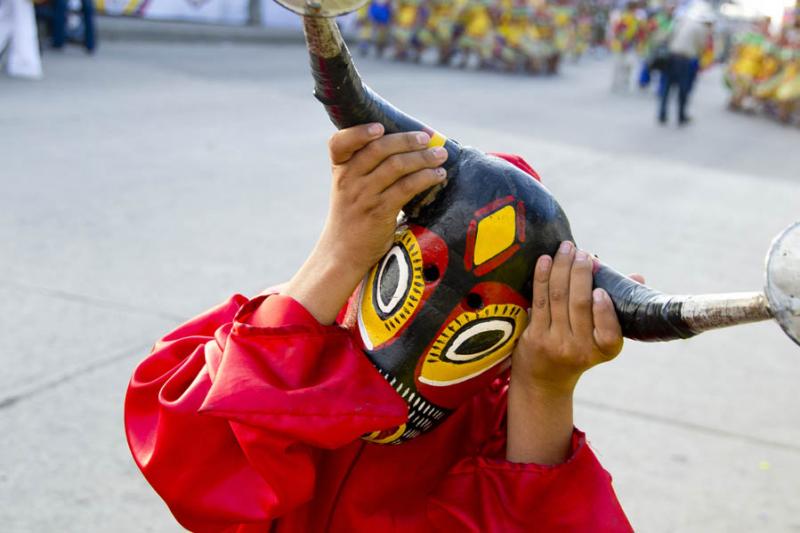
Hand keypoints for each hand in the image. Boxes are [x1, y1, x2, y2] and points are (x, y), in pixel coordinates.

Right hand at [284, 124, 447, 324]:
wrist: (342, 253)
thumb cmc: (352, 217)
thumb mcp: (348, 188)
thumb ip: (365, 168)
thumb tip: (406, 146)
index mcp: (339, 170)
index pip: (338, 143)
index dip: (358, 132)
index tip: (379, 127)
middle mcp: (349, 180)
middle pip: (378, 149)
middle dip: (406, 140)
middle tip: (427, 138)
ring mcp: (364, 195)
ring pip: (396, 166)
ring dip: (423, 158)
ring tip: (440, 156)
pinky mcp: (379, 212)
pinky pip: (407, 187)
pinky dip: (426, 178)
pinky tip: (438, 176)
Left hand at [511, 241, 623, 394]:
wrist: (545, 378)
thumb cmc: (580, 348)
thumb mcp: (603, 335)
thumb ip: (619, 306)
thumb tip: (637, 277)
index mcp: (605, 349)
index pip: (609, 332)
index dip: (604, 311)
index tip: (600, 289)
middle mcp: (580, 349)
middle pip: (578, 304)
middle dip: (579, 273)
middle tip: (581, 252)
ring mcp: (555, 343)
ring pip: (558, 298)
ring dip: (561, 268)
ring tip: (565, 248)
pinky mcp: (534, 336)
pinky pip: (540, 300)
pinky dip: (542, 277)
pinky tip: (545, 260)